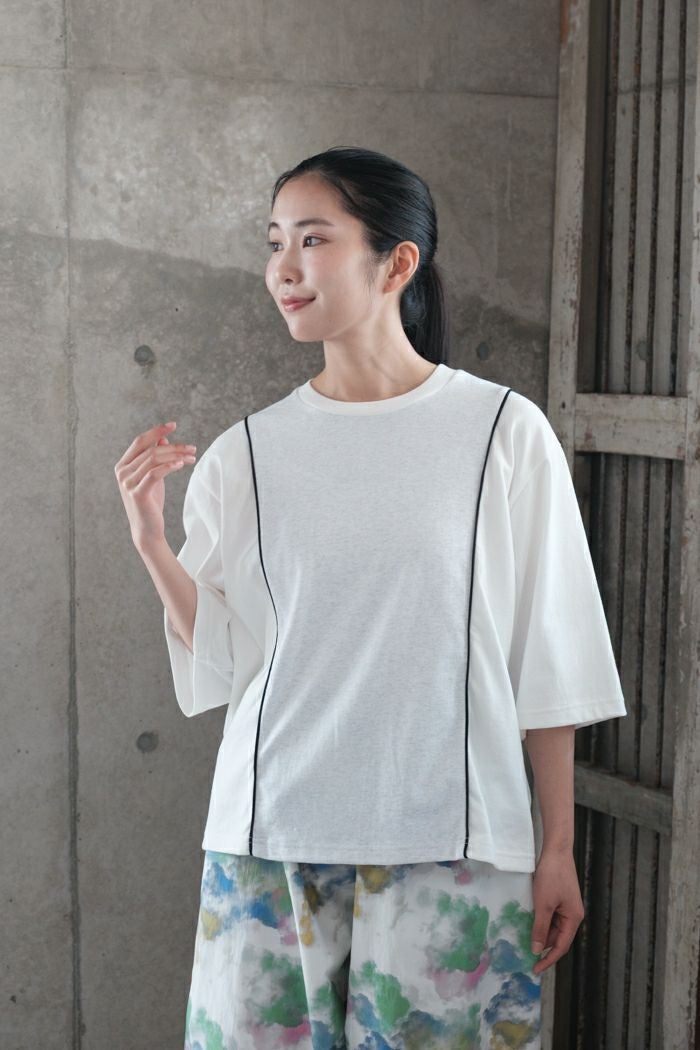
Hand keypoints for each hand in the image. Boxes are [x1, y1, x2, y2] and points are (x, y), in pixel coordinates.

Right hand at [114, 421, 196, 550]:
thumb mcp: (152, 476)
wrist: (147, 529)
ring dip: (176, 456)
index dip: (156, 431)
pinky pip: (155, 473)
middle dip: (174, 447)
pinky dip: (169, 466)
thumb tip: (162, 439)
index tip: (173, 425)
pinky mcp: (138, 493)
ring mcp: (128, 483)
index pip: (139, 441)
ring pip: (154, 459)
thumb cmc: (151, 502)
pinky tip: (181, 464)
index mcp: (123, 465)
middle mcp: (122, 472)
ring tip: (192, 457)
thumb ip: (154, 458)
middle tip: (192, 448)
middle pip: (150, 450)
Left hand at [530, 847, 583, 973]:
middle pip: (558, 938)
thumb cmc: (552, 876)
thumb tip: (536, 950)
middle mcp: (572, 914)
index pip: (561, 946)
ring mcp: (566, 905)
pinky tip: (530, 924)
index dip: (549, 959)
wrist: (556, 850)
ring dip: (542, 935)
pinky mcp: (559, 897)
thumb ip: (540, 928)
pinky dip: (541, 923)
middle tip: (527, 957)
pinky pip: (551, 916)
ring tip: (526, 942)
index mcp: (573, 918)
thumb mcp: (544, 904)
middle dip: (544, 948)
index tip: (536, 968)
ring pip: (554, 927)